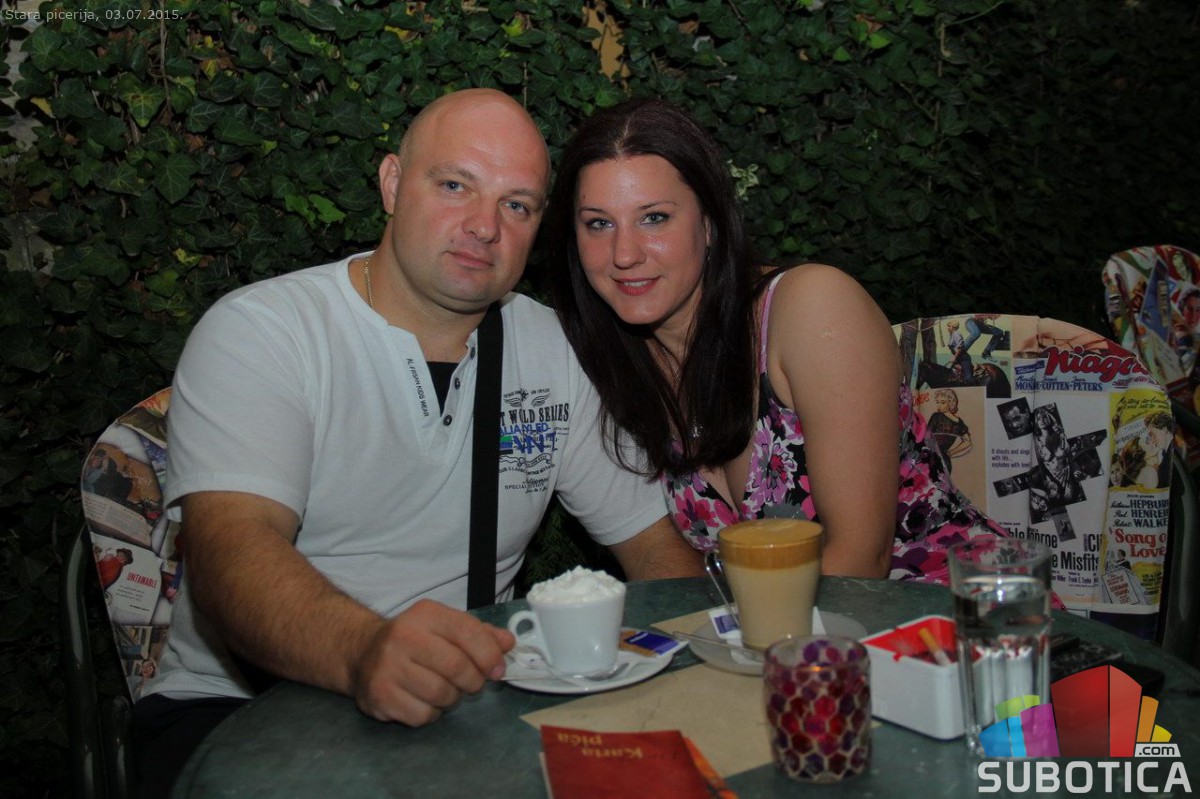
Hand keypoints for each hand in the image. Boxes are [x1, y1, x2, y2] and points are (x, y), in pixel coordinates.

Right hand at [350, 599, 514, 725]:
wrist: (362, 653)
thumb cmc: (413, 640)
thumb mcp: (444, 627)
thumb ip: (479, 634)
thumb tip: (508, 643)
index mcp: (426, 615)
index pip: (468, 632)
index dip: (490, 655)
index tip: (498, 669)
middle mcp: (404, 637)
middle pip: (457, 668)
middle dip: (473, 681)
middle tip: (471, 683)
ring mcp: (388, 667)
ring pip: (441, 694)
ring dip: (451, 698)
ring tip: (443, 689)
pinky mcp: (380, 695)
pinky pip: (422, 714)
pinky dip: (430, 713)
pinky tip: (422, 700)